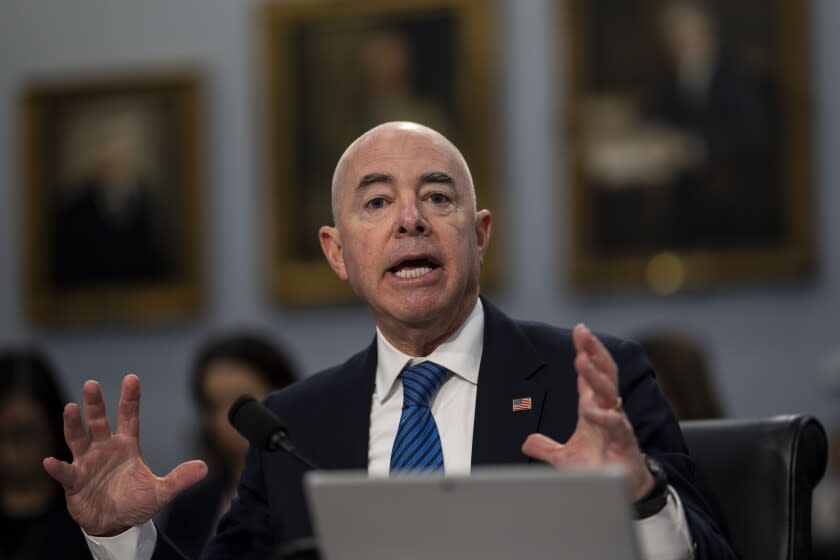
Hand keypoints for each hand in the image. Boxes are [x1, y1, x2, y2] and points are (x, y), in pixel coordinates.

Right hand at [43, 374, 206, 535]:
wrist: (115, 524)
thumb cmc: (136, 502)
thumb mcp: (161, 492)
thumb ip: (180, 478)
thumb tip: (205, 467)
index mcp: (127, 446)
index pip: (129, 417)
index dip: (130, 399)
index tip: (132, 378)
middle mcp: (105, 449)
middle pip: (99, 422)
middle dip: (96, 404)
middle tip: (92, 384)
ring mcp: (87, 463)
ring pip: (78, 439)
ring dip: (73, 424)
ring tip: (70, 407)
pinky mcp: (75, 481)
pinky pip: (65, 473)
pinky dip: (58, 468)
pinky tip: (50, 461)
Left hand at [521, 324, 653, 500]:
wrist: (623, 492)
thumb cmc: (599, 468)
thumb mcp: (564, 457)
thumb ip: (546, 447)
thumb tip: (526, 442)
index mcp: (594, 407)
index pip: (590, 373)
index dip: (585, 351)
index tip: (579, 331)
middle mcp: (607, 409)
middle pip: (603, 372)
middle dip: (593, 351)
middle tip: (583, 332)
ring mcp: (617, 423)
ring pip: (609, 392)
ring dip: (595, 375)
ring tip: (582, 359)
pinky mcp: (624, 441)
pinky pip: (615, 424)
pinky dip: (603, 416)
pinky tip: (591, 408)